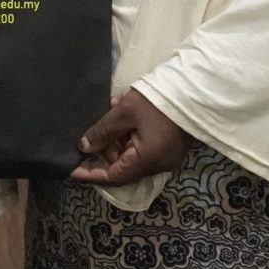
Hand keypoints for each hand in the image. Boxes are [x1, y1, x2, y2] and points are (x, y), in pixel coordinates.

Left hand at [72, 90, 190, 185]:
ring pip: (134, 157)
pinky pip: (145, 149)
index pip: (112, 177)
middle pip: (123, 167)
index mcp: (146, 161)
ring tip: (111, 116)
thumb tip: (84, 146)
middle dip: (105, 151)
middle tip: (93, 132)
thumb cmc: (158, 101)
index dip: (90, 174)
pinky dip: (131, 138)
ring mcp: (166, 158)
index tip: (72, 170)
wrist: (195, 90)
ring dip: (118, 141)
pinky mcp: (171, 148)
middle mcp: (157, 166)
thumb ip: (102, 131)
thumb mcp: (124, 112)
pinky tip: (125, 116)